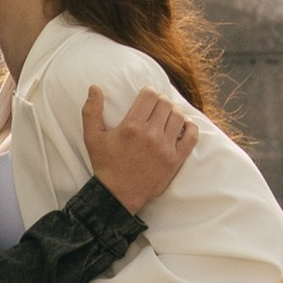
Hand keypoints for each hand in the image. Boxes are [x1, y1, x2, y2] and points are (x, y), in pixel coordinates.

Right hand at [82, 82, 197, 214]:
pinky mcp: (175, 160)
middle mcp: (150, 135)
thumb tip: (94, 87)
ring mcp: (165, 148)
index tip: (147, 98)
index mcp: (131, 126)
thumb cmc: (105, 164)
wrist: (118, 194)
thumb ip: (91, 111)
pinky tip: (183, 127)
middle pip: (165, 104)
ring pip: (179, 117)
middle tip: (156, 108)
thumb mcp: (92, 137)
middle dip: (161, 102)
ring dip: (174, 113)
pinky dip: (190, 128)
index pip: (150, 95)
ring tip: (167, 118)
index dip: (149, 93)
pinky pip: (191, 136)